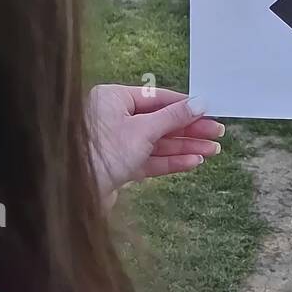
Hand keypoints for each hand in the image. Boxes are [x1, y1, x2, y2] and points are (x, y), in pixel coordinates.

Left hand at [86, 86, 222, 207]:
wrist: (74, 193)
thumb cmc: (101, 152)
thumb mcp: (144, 130)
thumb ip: (173, 117)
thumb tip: (200, 103)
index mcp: (113, 99)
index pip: (157, 98)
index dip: (185, 106)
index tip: (208, 112)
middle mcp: (113, 118)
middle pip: (160, 121)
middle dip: (190, 129)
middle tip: (217, 133)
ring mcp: (117, 144)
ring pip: (158, 143)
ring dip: (185, 147)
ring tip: (212, 150)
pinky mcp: (120, 166)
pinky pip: (150, 160)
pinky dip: (172, 161)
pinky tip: (194, 162)